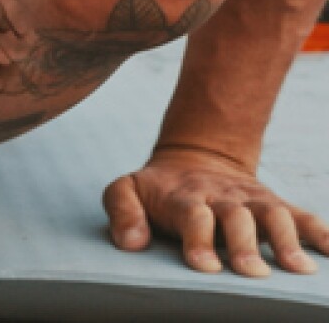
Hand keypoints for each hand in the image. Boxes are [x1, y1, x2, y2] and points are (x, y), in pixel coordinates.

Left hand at [102, 144, 328, 276]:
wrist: (195, 158)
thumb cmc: (158, 189)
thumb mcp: (127, 190)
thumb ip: (121, 210)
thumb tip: (130, 243)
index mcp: (186, 198)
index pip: (193, 216)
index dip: (198, 239)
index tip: (205, 266)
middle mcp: (222, 199)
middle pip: (237, 218)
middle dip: (244, 244)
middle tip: (251, 272)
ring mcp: (252, 202)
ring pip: (273, 216)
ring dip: (287, 241)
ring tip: (299, 270)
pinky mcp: (275, 206)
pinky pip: (303, 217)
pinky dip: (322, 233)